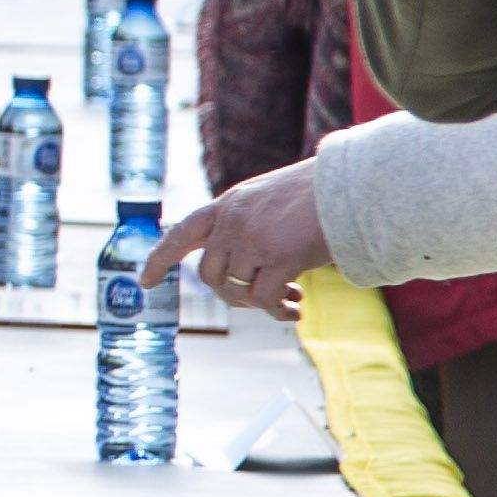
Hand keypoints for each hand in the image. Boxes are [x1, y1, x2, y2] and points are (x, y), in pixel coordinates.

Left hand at [151, 162, 330, 310]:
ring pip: (236, 289)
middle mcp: (233, 221)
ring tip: (289, 302)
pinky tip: (296, 310)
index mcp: (228, 205)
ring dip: (260, 305)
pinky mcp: (278, 256)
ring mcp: (253, 238)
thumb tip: (238, 276)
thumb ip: (245, 225)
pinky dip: (277, 311)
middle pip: (209, 274)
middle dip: (230, 295)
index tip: (145, 282)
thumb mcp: (267, 200)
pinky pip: (263, 299)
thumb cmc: (317, 195)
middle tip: (260, 301)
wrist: (351, 186)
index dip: (161, 258)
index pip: (183, 232)